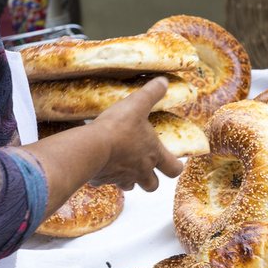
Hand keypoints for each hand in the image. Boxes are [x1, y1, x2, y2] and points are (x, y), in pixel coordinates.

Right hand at [88, 76, 183, 190]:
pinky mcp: (103, 180)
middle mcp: (140, 170)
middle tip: (146, 168)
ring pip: (130, 186)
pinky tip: (100, 164)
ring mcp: (122, 178)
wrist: (91, 146)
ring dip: (129, 179)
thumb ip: (151, 93)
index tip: (173, 162)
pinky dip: (105, 176)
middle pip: (153, 186)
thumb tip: (163, 81)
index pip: (174, 169)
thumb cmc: (118, 127)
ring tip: (123, 166)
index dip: (175, 166)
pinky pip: (106, 182)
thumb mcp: (137, 104)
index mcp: (153, 154)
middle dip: (151, 179)